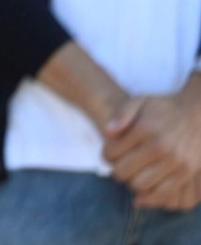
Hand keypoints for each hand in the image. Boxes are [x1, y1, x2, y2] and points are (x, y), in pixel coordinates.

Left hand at [103, 87, 200, 209]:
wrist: (197, 114)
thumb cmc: (163, 107)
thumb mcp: (140, 100)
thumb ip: (122, 114)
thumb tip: (107, 132)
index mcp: (145, 128)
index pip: (112, 153)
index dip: (106, 155)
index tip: (109, 154)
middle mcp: (160, 146)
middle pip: (124, 172)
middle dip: (117, 171)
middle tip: (119, 166)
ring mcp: (175, 161)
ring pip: (141, 185)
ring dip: (132, 183)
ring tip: (134, 175)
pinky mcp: (186, 172)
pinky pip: (164, 193)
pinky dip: (151, 197)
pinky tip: (143, 194)